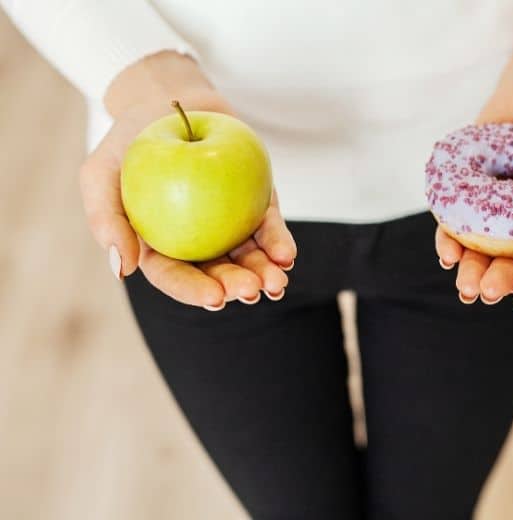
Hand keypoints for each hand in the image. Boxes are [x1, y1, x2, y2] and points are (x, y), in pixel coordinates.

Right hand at [79, 90, 295, 309]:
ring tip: (277, 283)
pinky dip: (277, 242)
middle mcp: (196, 243)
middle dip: (237, 287)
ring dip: (264, 272)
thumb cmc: (129, 140)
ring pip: (248, 257)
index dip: (194, 290)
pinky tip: (286, 256)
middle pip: (217, 272)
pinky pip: (268, 228)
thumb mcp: (100, 173)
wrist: (171, 101)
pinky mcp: (255, 205)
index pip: (176, 276)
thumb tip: (122, 270)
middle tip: (252, 291)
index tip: (215, 298)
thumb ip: (106, 219)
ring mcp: (228, 225)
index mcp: (159, 247)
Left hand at [435, 86, 512, 309]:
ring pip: (480, 250)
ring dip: (470, 270)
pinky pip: (455, 221)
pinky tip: (446, 253)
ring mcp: (494, 211)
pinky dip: (449, 239)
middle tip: (486, 291)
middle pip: (511, 263)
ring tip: (465, 285)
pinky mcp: (468, 193)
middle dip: (498, 281)